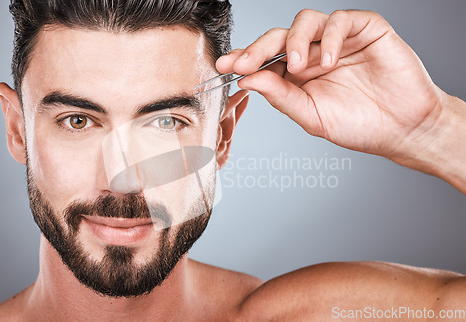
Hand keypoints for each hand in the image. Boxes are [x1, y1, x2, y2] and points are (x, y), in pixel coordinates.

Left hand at [216, 9, 443, 159]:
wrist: (403, 129)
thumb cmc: (358, 125)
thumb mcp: (311, 116)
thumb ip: (281, 96)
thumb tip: (247, 80)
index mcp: (298, 74)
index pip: (266, 59)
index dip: (245, 59)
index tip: (225, 67)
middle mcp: (314, 53)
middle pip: (278, 37)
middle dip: (258, 48)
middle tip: (244, 63)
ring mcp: (339, 40)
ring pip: (307, 21)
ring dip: (296, 40)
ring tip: (296, 65)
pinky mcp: (366, 29)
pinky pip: (342, 21)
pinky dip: (332, 37)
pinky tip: (329, 61)